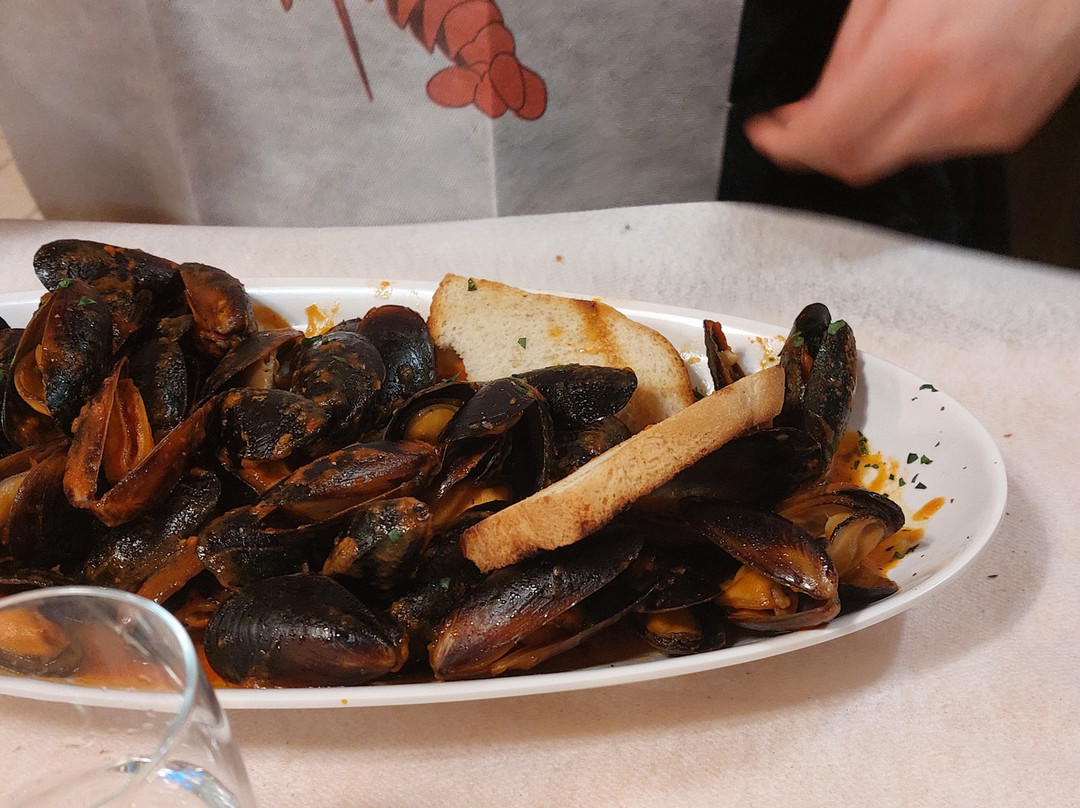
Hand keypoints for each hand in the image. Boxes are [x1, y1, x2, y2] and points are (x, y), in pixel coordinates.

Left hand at [744, 0, 1079, 185]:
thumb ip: (847, 52)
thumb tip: (815, 102)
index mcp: (912, 56)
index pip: (823, 138)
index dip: (784, 145)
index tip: (767, 136)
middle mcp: (948, 102)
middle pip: (853, 163)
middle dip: (817, 150)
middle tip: (800, 127)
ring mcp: (981, 124)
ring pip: (894, 158)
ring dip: (865, 137)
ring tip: (863, 98)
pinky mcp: (1005, 132)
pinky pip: (937, 148)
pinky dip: (910, 131)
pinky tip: (915, 96)